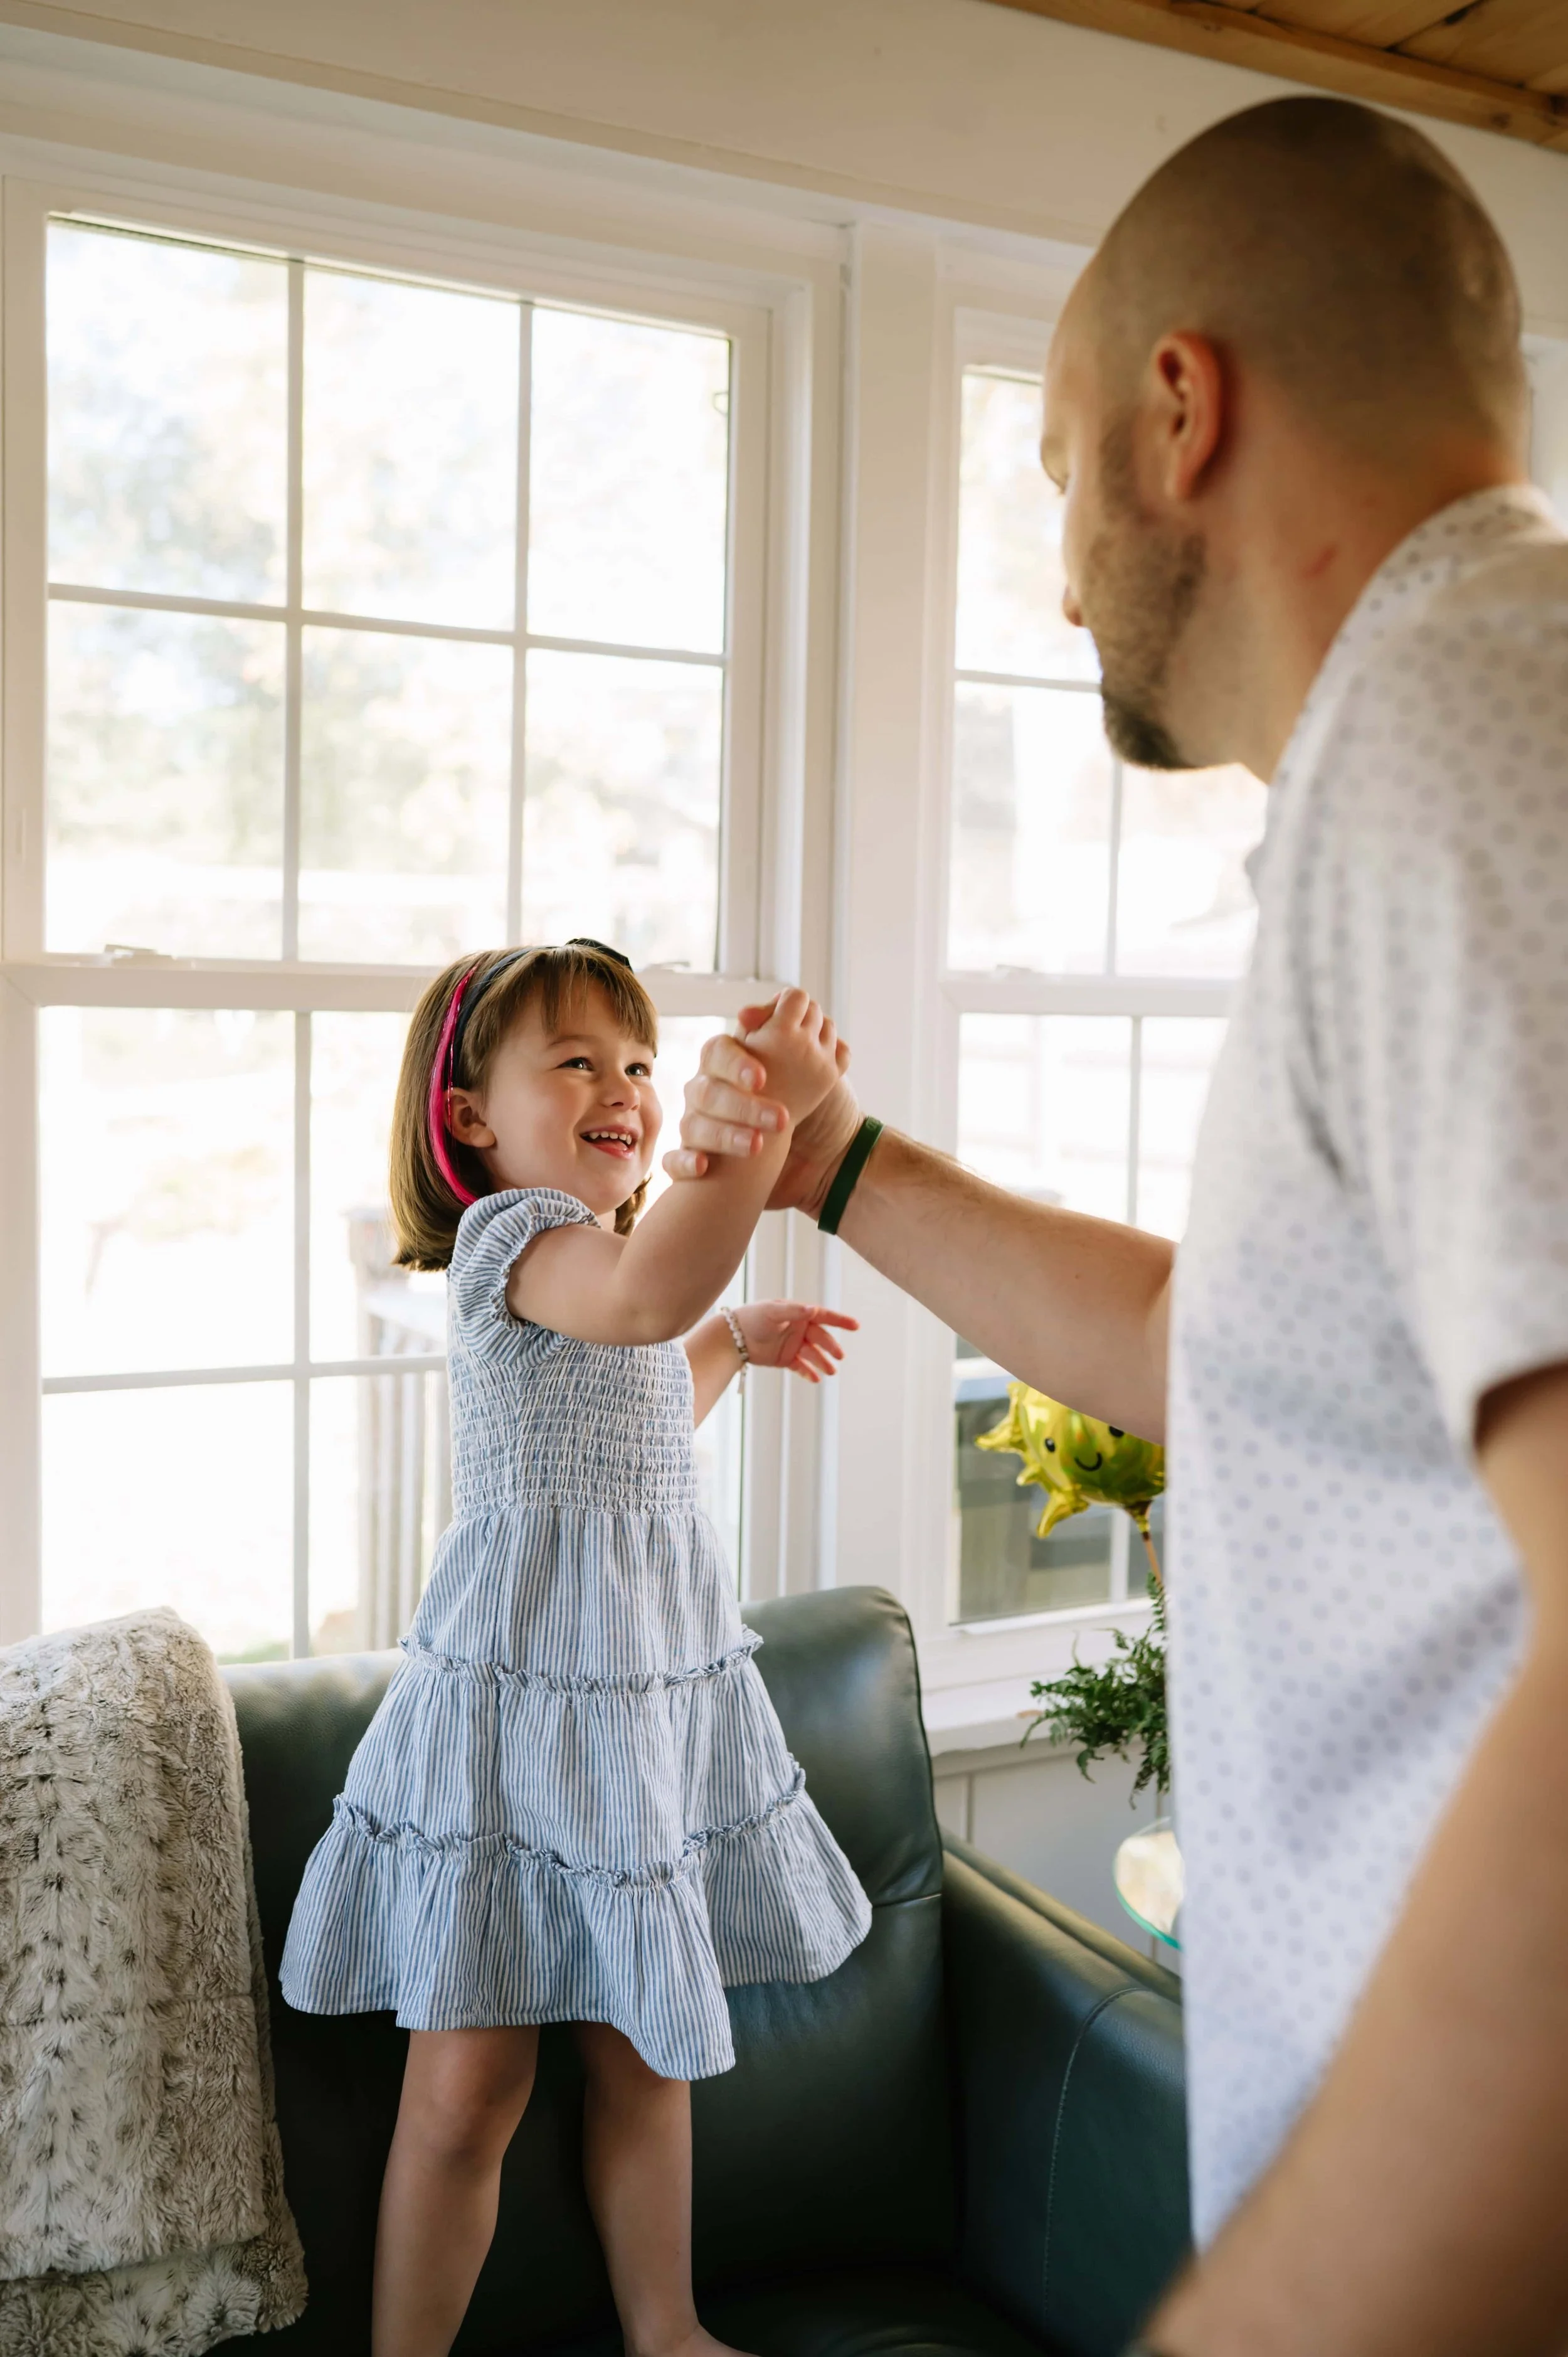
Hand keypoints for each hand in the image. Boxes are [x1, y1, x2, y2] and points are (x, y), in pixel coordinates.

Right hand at [662, 1002, 862, 1216]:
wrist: (802, 1150)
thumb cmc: (792, 1096)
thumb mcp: (793, 1058)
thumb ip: (781, 1029)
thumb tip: (760, 1009)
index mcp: (722, 1063)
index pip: (719, 1053)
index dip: (738, 1065)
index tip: (763, 1080)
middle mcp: (705, 1092)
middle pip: (709, 1093)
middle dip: (744, 1106)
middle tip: (780, 1120)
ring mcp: (696, 1125)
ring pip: (693, 1127)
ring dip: (725, 1136)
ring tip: (757, 1146)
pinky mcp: (691, 1160)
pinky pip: (674, 1162)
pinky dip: (683, 1162)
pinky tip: (702, 1167)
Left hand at [733, 1301, 858, 1382]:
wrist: (733, 1336)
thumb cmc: (752, 1318)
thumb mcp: (772, 1312)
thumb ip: (794, 1312)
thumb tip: (814, 1310)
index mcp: (799, 1314)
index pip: (824, 1316)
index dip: (840, 1321)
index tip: (856, 1326)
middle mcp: (799, 1329)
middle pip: (820, 1338)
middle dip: (831, 1346)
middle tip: (839, 1356)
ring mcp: (793, 1344)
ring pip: (813, 1354)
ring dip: (822, 1362)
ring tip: (831, 1372)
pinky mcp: (786, 1359)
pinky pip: (801, 1366)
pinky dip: (808, 1372)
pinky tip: (816, 1379)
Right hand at [737, 988, 842, 1124]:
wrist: (759, 1121)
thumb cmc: (741, 1078)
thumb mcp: (740, 1043)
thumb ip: (757, 1016)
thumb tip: (772, 1000)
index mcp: (780, 1032)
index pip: (796, 997)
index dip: (786, 1001)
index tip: (778, 1011)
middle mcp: (805, 1045)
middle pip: (814, 1009)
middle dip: (800, 1014)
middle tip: (787, 1026)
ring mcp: (822, 1062)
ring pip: (829, 1027)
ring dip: (816, 1029)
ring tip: (799, 1041)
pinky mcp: (832, 1076)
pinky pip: (843, 1049)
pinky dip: (832, 1047)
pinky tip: (815, 1054)